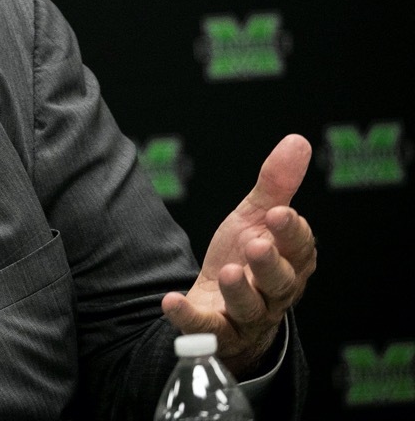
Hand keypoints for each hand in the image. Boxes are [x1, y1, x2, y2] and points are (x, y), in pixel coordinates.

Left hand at [161, 134, 316, 375]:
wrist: (222, 307)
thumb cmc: (245, 258)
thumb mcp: (256, 218)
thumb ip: (275, 185)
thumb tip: (297, 141)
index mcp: (290, 262)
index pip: (300, 249)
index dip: (291, 232)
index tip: (279, 213)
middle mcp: (274, 292)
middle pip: (280, 282)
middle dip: (269, 264)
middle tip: (256, 244)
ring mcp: (246, 315)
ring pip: (249, 308)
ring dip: (238, 291)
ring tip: (226, 272)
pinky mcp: (216, 331)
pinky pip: (206, 329)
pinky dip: (189, 317)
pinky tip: (171, 301)